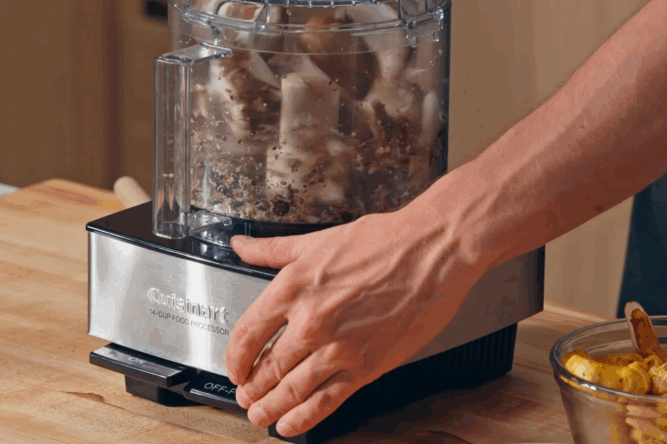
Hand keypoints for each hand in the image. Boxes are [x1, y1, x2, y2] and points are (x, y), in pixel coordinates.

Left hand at [224, 200, 484, 437]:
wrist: (432, 252)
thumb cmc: (383, 242)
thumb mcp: (317, 241)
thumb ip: (272, 249)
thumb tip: (241, 246)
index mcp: (293, 287)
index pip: (247, 333)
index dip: (234, 359)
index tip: (233, 368)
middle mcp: (310, 321)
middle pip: (267, 367)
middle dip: (251, 388)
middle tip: (246, 396)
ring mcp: (338, 348)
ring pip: (291, 390)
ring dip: (270, 407)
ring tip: (260, 414)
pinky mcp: (366, 366)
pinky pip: (326, 401)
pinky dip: (303, 418)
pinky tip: (290, 424)